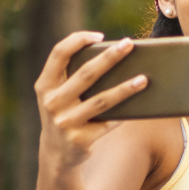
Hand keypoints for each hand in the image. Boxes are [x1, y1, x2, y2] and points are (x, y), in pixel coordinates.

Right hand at [35, 32, 147, 170]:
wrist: (56, 153)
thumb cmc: (64, 112)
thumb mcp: (58, 94)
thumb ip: (71, 76)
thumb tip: (112, 56)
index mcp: (45, 85)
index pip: (59, 54)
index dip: (78, 40)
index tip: (99, 36)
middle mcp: (52, 103)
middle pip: (86, 74)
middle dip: (110, 57)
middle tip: (129, 44)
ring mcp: (65, 122)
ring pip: (102, 100)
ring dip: (125, 88)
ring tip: (144, 79)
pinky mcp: (80, 139)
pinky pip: (108, 122)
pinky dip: (124, 113)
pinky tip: (139, 106)